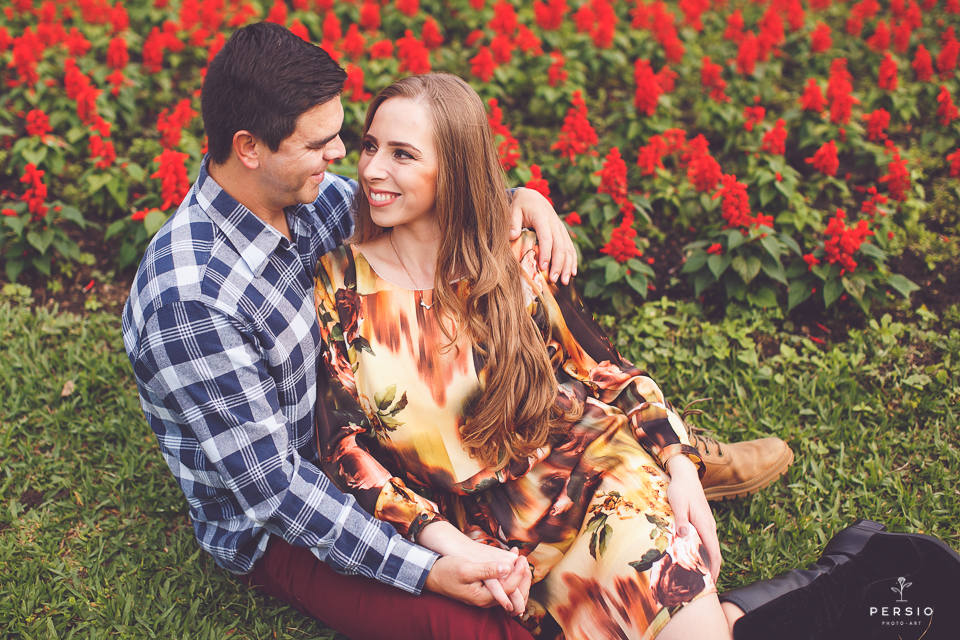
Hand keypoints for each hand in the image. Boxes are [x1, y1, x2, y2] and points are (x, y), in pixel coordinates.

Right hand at [424, 554, 530, 611]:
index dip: (519, 573)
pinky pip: (503, 585)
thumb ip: (486, 570)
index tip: (522, 558)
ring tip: (520, 558)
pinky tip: (510, 560)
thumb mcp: (465, 568)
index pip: (511, 588)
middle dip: (523, 576)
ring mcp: (485, 596)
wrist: (433, 575)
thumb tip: (507, 567)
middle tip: (524, 559)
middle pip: (514, 593)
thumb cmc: (447, 571)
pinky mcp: (483, 590)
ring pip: (510, 590)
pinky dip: (510, 573)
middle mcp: (487, 600)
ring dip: (517, 575)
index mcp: (484, 597)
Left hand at [509, 187, 577, 284]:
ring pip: (568, 248)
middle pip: (560, 246)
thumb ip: (513, 222)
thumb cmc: (521, 206)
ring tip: (564, 281)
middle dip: (558, 264)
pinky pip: (571, 247)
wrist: (533, 198)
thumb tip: (512, 235)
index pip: (546, 237)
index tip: (544, 267)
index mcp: (542, 218)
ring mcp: (561, 229)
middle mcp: (554, 224)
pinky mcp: (563, 233)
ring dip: (567, 265)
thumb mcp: (514, 209)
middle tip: (553, 279)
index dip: (546, 253)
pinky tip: (573, 273)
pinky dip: (573, 260)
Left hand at [665, 455, 721, 581]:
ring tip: (698, 576)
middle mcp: (709, 526)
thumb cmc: (680, 489)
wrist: (686, 476)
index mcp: (704, 524)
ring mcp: (707, 524)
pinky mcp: (703, 522)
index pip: (714, 551)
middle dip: (711, 569)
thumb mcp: (677, 503)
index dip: (713, 568)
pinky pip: (706, 541)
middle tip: (703, 585)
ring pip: (711, 547)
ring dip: (708, 561)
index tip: (710, 582)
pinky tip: (695, 557)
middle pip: (715, 552)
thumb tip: (684, 535)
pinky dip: (704, 552)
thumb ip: (681, 519)